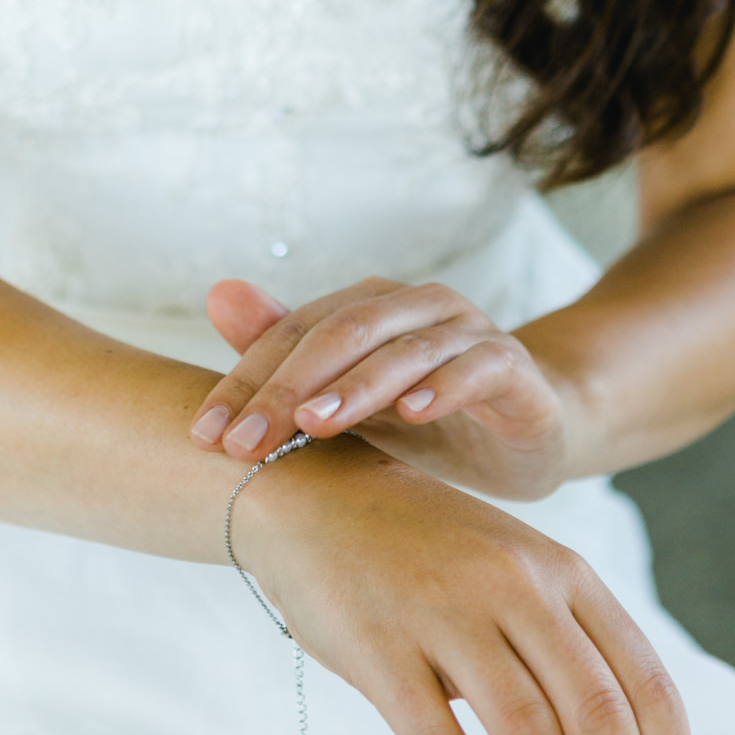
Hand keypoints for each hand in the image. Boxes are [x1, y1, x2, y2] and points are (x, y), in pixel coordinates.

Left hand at [190, 276, 572, 498]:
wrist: (529, 434)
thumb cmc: (427, 416)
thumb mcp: (351, 399)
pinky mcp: (514, 365)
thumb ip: (289, 354)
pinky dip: (445, 386)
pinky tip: (415, 412)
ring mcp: (469, 330)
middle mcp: (418, 305)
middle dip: (288, 386)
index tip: (206, 435)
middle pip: (344, 332)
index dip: (247, 379)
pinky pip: (478, 366)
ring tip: (313, 425)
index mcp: (370, 306)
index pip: (295, 333)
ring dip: (357, 386)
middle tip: (246, 439)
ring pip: (405, 348)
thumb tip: (217, 295)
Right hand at [237, 437, 707, 734]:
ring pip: (526, 728)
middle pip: (596, 711)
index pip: (645, 681)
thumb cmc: (429, 552)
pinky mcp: (380, 645)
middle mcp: (515, 583)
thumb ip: (567, 647)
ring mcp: (445, 611)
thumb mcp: (516, 572)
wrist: (318, 493)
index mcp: (563, 571)